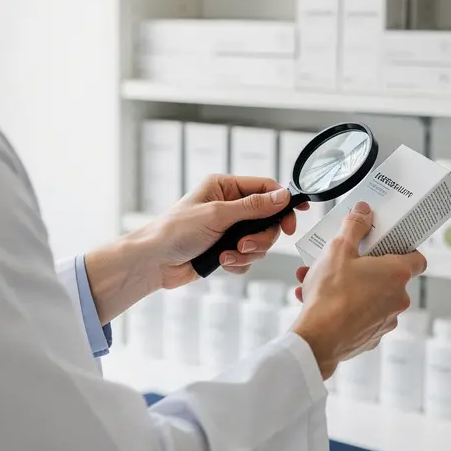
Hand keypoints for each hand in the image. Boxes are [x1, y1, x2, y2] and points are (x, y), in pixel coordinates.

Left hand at [83, 174, 307, 325]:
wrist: (154, 262)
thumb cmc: (176, 231)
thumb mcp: (217, 215)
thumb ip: (253, 207)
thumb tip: (283, 196)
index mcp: (224, 187)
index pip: (264, 188)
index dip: (283, 202)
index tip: (296, 216)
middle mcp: (228, 206)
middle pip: (267, 219)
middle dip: (261, 236)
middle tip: (247, 245)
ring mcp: (227, 229)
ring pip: (259, 241)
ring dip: (248, 252)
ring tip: (228, 255)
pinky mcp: (225, 250)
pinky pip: (248, 258)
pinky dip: (238, 263)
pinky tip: (221, 263)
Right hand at [291, 201, 427, 379]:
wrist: (319, 339)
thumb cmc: (331, 294)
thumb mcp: (338, 249)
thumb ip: (354, 227)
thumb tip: (364, 211)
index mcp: (397, 274)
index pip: (416, 258)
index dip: (402, 249)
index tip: (385, 245)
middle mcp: (398, 299)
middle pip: (386, 276)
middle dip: (360, 267)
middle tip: (337, 262)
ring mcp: (386, 321)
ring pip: (368, 296)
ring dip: (346, 287)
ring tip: (314, 282)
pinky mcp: (371, 337)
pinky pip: (359, 316)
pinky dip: (343, 308)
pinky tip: (318, 303)